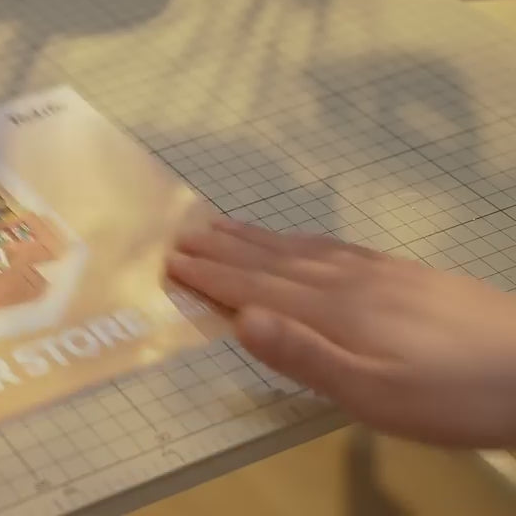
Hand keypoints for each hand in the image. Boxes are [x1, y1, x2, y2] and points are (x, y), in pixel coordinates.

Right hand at [168, 217, 515, 448]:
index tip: (170, 260)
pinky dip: (303, 241)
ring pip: (302, 249)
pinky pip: (337, 247)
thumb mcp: (372, 394)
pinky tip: (302, 243)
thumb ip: (304, 356)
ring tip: (222, 226)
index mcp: (333, 311)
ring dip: (257, 238)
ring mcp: (380, 273)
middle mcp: (349, 282)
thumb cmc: (450, 396)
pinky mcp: (407, 275)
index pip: (256, 289)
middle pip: (273, 260)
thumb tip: (240, 320)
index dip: (212, 275)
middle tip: (181, 233)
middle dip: (224, 249)